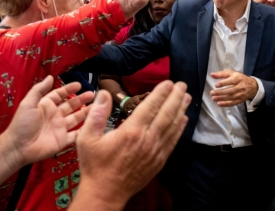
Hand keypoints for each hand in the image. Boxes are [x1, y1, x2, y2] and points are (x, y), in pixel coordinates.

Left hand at [0, 76, 93, 167]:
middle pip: (71, 105)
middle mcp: (55, 115)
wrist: (18, 148)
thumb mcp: (28, 104)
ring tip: (98, 106)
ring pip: (77, 118)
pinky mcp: (64, 140)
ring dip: (87, 112)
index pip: (60, 95)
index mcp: (46, 106)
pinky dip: (85, 130)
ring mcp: (60, 128)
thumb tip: (50, 77)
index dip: (69, 89)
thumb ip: (39, 90)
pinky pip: (77, 134)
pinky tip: (94, 123)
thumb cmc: (22, 124)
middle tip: (93, 94)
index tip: (79, 84)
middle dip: (82, 99)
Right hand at [75, 81, 190, 207]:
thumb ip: (97, 114)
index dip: (161, 93)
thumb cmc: (95, 164)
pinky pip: (173, 140)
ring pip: (173, 125)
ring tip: (187, 96)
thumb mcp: (87, 138)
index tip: (168, 82)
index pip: (151, 106)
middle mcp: (147, 139)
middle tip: (182, 84)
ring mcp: (156, 150)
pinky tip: (184, 118)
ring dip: (181, 109)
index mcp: (131, 131)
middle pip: (166, 113)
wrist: (106, 193)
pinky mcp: (160, 160)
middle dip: (175, 97)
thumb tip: (104, 93)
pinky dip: (180, 128)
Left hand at [210, 70, 257, 106]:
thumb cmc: (240, 78)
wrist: (252, 86)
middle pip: (230, 90)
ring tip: (214, 98)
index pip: (231, 81)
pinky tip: (219, 103)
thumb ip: (221, 74)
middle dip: (221, 92)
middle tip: (212, 93)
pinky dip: (226, 104)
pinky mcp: (241, 100)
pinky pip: (233, 103)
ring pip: (231, 97)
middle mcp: (241, 87)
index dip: (223, 83)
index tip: (216, 85)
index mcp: (238, 78)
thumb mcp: (232, 73)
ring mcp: (241, 94)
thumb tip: (212, 74)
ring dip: (222, 98)